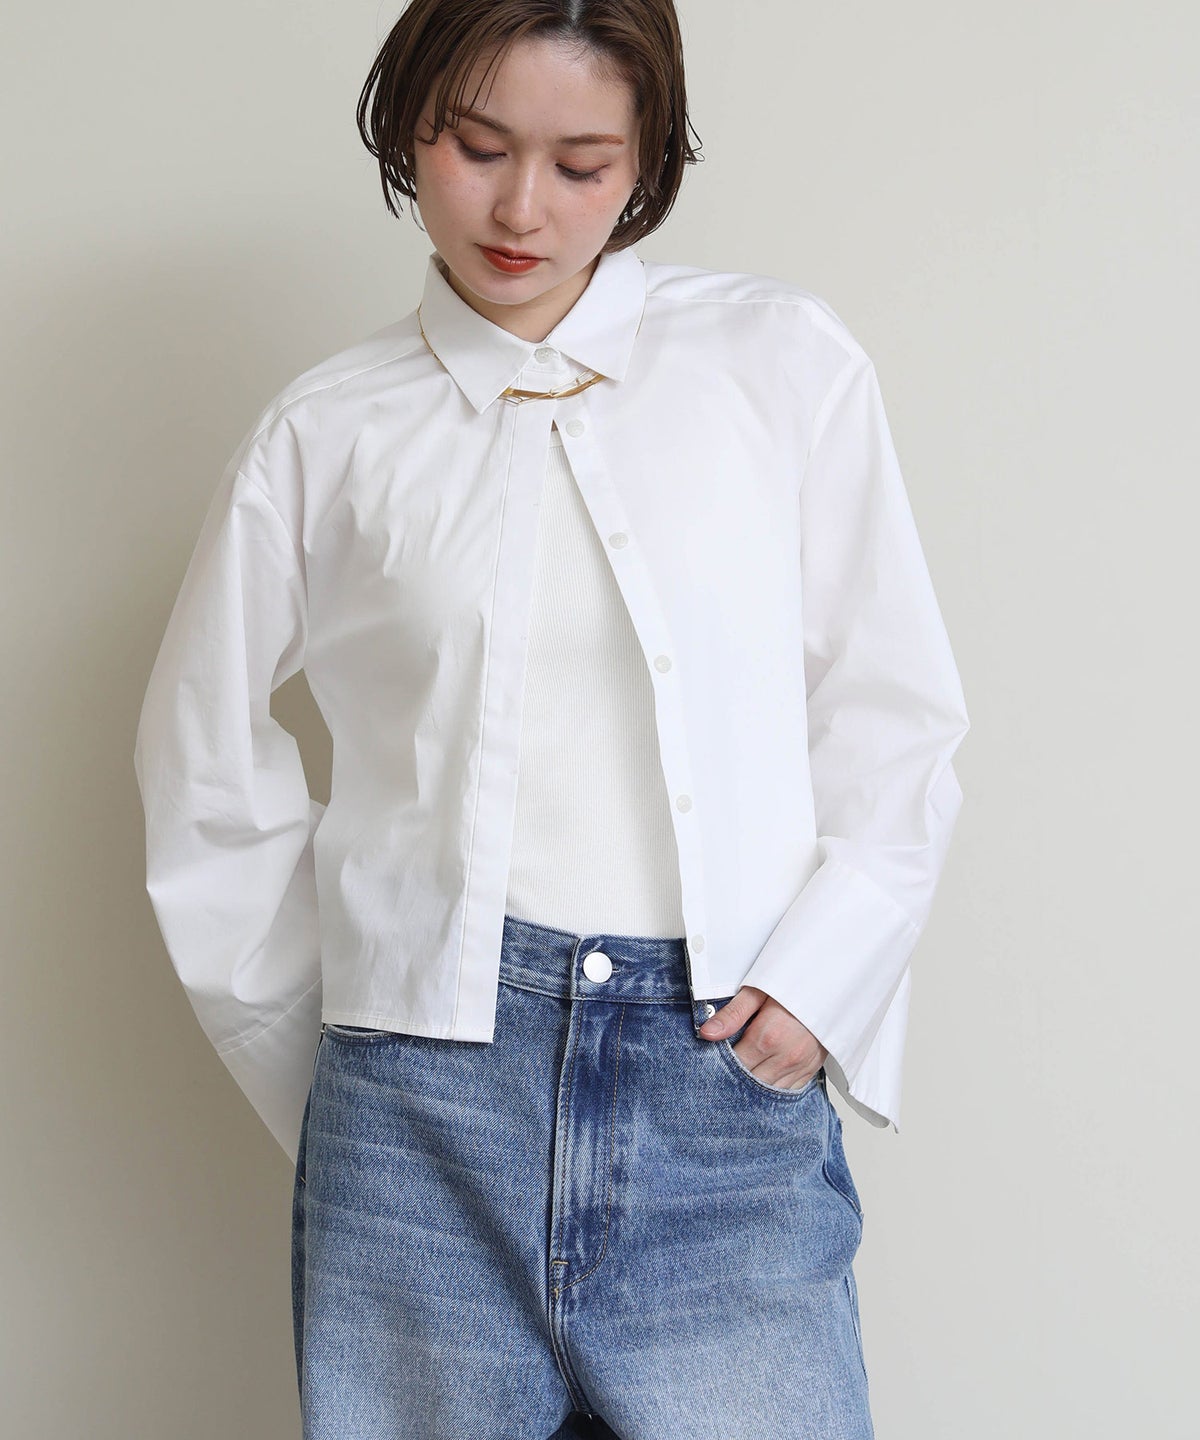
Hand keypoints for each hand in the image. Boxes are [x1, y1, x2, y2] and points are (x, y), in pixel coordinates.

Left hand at [698, 985, 827, 1089]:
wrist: (832, 984)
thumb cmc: (795, 983)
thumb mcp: (759, 990)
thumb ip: (732, 1014)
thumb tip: (707, 1033)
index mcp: (768, 1037)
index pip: (734, 1065)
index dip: (721, 1063)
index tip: (714, 1057)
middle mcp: (786, 1057)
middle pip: (750, 1083)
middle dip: (736, 1077)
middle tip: (728, 1066)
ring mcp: (801, 1066)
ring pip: (769, 1091)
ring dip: (755, 1084)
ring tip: (746, 1070)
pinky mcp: (812, 1069)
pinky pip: (789, 1090)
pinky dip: (775, 1086)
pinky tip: (766, 1075)